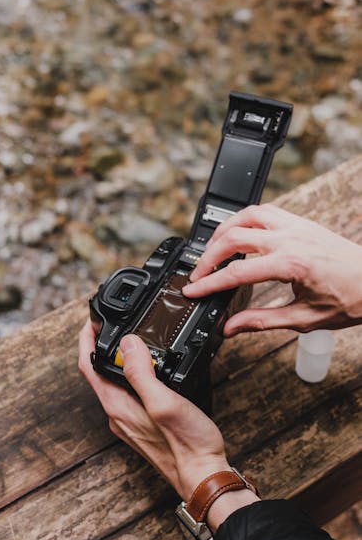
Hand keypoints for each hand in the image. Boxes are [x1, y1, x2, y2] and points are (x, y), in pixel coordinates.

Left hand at [78, 321, 257, 529]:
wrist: (204, 478)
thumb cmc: (188, 445)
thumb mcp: (164, 401)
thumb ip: (141, 373)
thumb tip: (126, 343)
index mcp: (117, 405)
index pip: (88, 365)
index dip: (86, 339)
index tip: (92, 320)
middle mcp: (118, 415)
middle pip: (99, 373)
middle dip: (102, 346)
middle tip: (112, 325)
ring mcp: (129, 422)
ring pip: (114, 383)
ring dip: (118, 361)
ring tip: (133, 341)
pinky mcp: (143, 426)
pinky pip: (129, 394)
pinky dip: (133, 375)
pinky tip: (150, 371)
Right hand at [182, 204, 361, 335]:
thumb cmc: (351, 299)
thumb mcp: (304, 319)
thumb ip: (261, 321)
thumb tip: (231, 328)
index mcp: (291, 264)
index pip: (237, 273)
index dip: (210, 284)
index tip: (194, 291)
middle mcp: (291, 239)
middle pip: (234, 238)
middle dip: (208, 257)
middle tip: (198, 275)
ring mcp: (296, 226)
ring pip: (246, 215)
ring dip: (224, 231)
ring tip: (212, 250)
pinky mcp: (300, 222)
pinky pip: (264, 211)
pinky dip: (244, 220)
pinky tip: (239, 234)